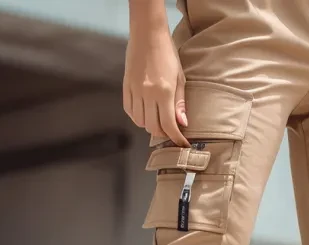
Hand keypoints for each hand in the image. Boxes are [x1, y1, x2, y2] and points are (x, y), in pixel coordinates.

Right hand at [123, 27, 188, 145]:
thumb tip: (183, 124)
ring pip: (140, 122)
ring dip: (151, 126)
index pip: (169, 125)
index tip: (182, 145)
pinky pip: (130, 111)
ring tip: (159, 120)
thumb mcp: (180, 77)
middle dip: (164, 134)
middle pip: (153, 127)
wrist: (147, 35)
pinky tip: (146, 112)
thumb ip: (180, 102)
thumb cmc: (167, 54)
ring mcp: (134, 91)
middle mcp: (147, 94)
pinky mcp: (126, 87)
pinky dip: (138, 117)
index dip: (176, 139)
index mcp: (164, 92)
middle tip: (171, 131)